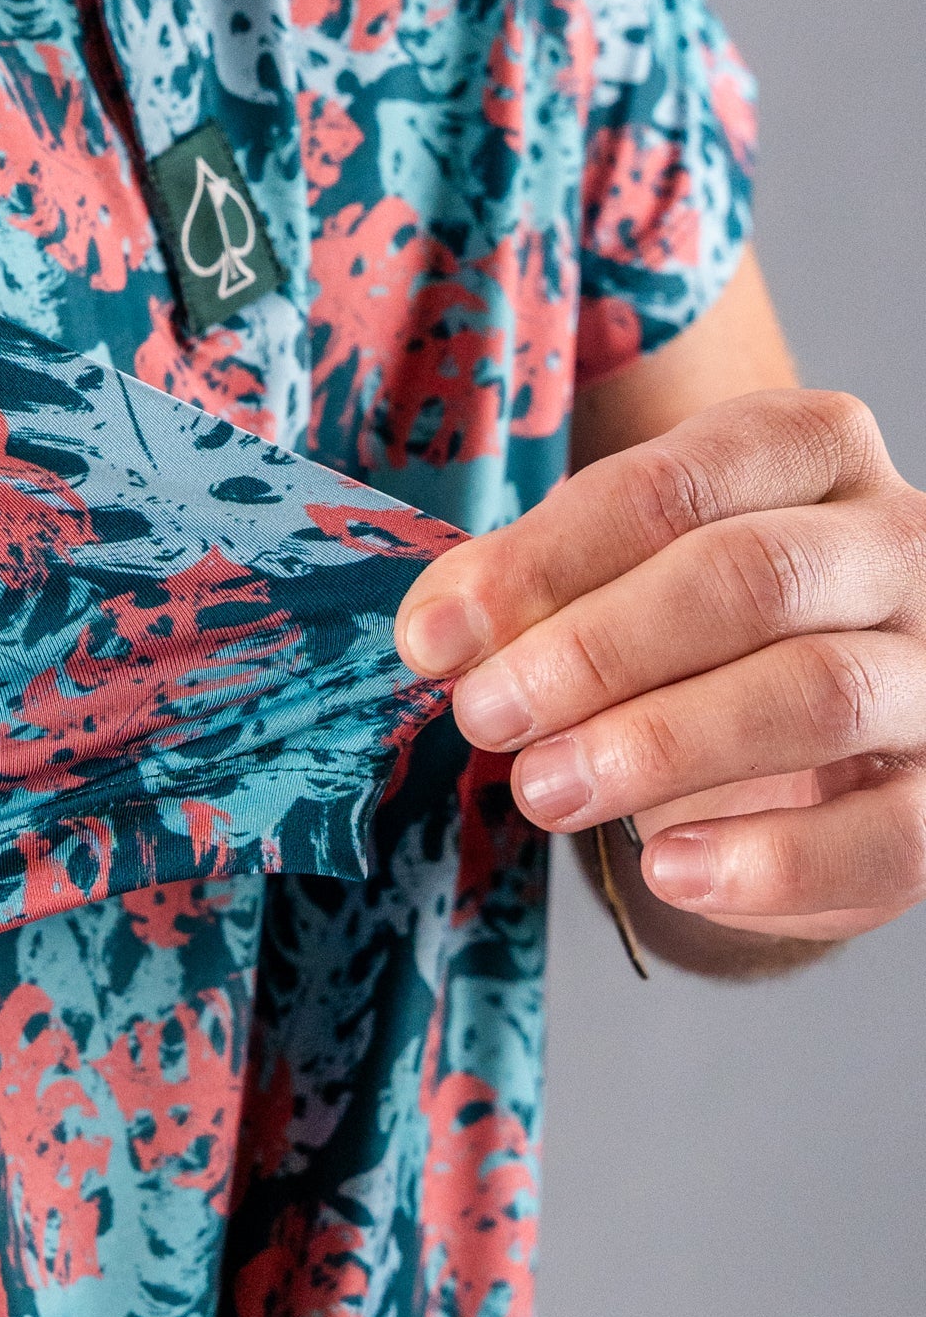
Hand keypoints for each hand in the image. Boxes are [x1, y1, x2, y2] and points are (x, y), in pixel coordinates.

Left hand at [395, 389, 925, 945]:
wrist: (818, 723)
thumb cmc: (694, 614)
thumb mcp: (614, 567)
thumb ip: (535, 586)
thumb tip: (439, 634)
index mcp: (808, 447)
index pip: (671, 483)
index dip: (543, 560)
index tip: (436, 634)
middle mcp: (897, 543)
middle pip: (748, 578)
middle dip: (594, 651)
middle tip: (483, 714)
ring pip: (816, 694)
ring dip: (659, 747)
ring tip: (542, 790)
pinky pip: (886, 835)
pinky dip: (769, 860)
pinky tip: (666, 869)